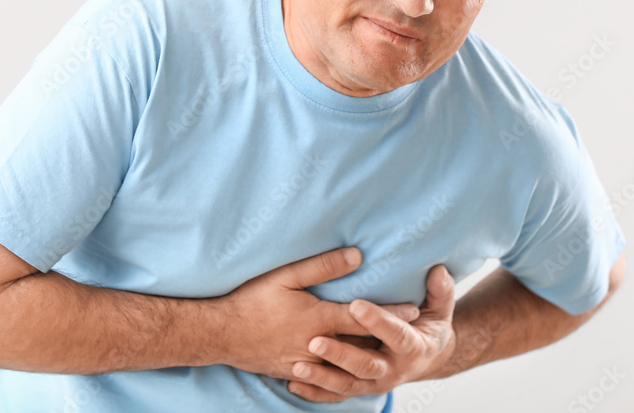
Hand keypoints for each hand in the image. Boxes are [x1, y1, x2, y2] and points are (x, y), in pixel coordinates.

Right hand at [219, 247, 420, 380]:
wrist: (219, 335)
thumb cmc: (251, 300)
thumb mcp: (286, 276)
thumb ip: (323, 266)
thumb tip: (357, 256)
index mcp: (319, 319)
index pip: (364, 317)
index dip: (391, 313)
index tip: (414, 310)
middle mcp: (317, 346)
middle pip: (360, 346)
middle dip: (385, 340)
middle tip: (410, 334)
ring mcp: (305, 364)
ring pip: (346, 367)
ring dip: (367, 359)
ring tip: (387, 351)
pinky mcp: (293, 372)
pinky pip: (326, 378)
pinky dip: (343, 374)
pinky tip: (351, 370)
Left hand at [286, 264, 456, 402]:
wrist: (428, 358)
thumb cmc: (429, 325)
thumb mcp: (440, 308)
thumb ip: (440, 291)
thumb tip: (439, 270)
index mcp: (413, 347)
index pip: (396, 334)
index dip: (377, 321)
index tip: (356, 306)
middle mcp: (393, 370)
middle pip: (366, 365)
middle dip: (340, 355)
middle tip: (315, 341)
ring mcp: (375, 383)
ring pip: (347, 385)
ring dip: (322, 377)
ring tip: (297, 366)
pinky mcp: (360, 388)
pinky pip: (336, 395)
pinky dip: (315, 392)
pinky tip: (292, 383)